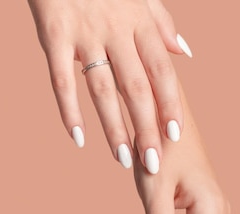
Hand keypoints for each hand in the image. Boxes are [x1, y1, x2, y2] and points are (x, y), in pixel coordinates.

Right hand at [28, 0, 192, 173]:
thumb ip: (162, 24)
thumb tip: (185, 54)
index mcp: (140, 24)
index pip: (162, 72)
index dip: (170, 104)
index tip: (175, 134)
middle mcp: (116, 31)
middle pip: (136, 88)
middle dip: (146, 128)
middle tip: (153, 163)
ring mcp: (85, 34)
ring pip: (103, 89)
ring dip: (114, 128)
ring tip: (123, 159)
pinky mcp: (54, 34)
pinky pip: (61, 78)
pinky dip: (69, 109)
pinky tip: (78, 137)